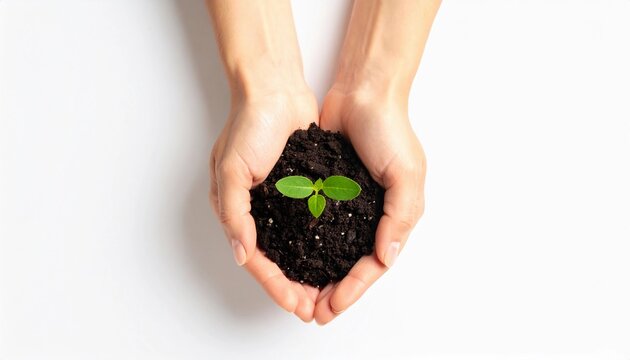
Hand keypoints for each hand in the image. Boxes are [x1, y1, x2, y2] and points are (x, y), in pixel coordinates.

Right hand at [209, 89, 320, 321]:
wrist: (275, 90)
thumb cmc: (249, 125)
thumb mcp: (231, 169)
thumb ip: (234, 212)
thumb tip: (241, 254)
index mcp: (236, 209)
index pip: (256, 260)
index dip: (275, 285)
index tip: (296, 304)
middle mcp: (258, 210)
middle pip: (276, 260)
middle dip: (293, 286)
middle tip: (315, 308)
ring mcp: (280, 201)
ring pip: (295, 247)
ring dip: (307, 271)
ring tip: (326, 292)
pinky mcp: (300, 188)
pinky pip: (308, 225)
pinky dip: (318, 244)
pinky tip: (332, 257)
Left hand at [316, 86, 426, 323]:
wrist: (363, 93)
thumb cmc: (390, 130)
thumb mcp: (407, 173)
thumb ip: (400, 215)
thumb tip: (387, 257)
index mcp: (393, 216)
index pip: (373, 264)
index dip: (353, 288)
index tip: (331, 307)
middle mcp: (370, 215)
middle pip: (350, 264)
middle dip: (332, 290)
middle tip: (310, 312)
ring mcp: (347, 204)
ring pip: (329, 250)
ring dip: (317, 274)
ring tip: (298, 294)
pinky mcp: (326, 190)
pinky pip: (314, 224)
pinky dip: (304, 244)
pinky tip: (290, 258)